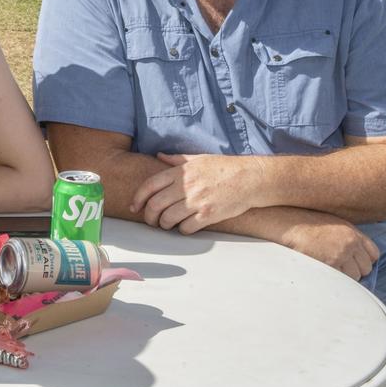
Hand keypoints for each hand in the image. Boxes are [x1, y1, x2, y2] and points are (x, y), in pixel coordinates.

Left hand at [131, 153, 268, 232]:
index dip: (138, 198)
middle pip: (155, 205)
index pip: (150, 185)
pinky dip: (182, 230)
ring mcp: (197, 201)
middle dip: (149, 217)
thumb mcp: (198, 158)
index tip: (134, 207)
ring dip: (164, 225)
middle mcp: (186, 186)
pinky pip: (186, 228)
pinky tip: (185, 227)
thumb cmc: (224, 167)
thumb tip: (159, 156)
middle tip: (151, 221)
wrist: (251, 178)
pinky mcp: (208, 215)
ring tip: (167, 225)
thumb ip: (176, 159)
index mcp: (181, 172)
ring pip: (168, 219)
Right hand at [282, 215, 378, 279]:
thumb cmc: (304, 225)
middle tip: (338, 267)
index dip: (364, 260)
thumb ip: (346, 236)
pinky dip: (334, 279)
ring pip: (354, 277)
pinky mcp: (330, 264)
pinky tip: (323, 272)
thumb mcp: (331, 223)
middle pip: (366, 268)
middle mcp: (350, 243)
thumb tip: (354, 254)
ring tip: (328, 269)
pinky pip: (341, 280)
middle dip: (355, 270)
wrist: (287, 225)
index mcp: (352, 232)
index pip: (374, 253)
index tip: (353, 262)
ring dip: (344, 277)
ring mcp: (341, 254)